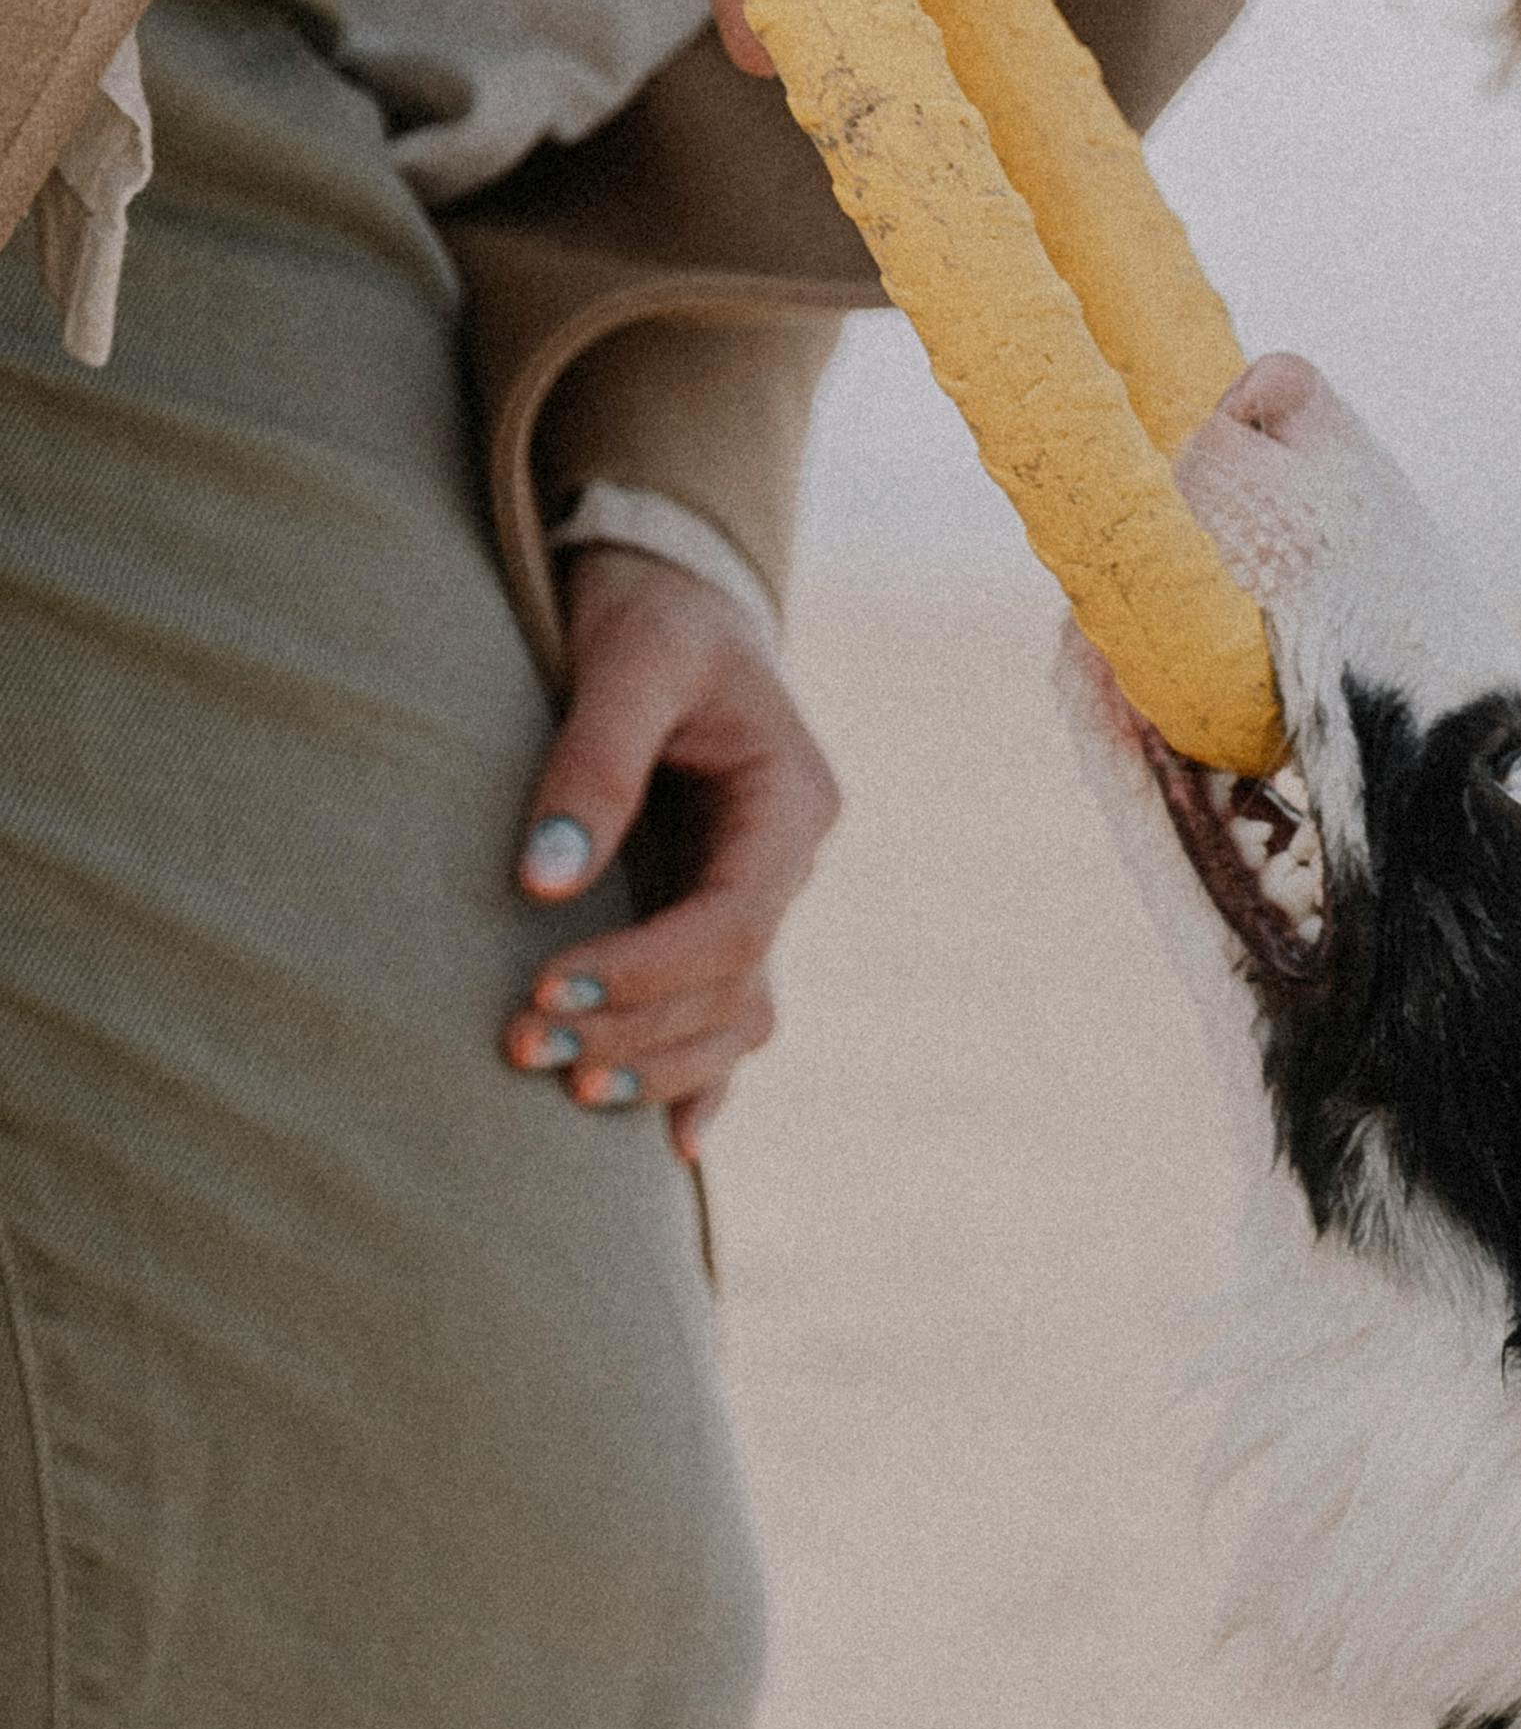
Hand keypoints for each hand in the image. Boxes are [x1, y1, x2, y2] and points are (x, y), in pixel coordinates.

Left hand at [504, 548, 842, 1162]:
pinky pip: (720, 1013)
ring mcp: (748, 894)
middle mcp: (781, 863)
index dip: (649, 971)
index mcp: (790, 804)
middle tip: (524, 1043)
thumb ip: (592, 765)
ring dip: (656, 1062)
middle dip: (633, 1027)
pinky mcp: (703, 910)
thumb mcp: (627, 660)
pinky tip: (666, 1140)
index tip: (550, 988)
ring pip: (732, 1016)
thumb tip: (544, 884)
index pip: (736, 922)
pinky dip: (696, 1077)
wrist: (661, 588)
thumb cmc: (647, 610)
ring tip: (564, 1087)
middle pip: (732, 986)